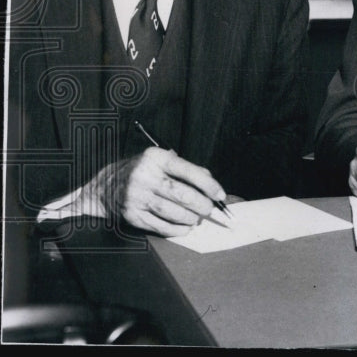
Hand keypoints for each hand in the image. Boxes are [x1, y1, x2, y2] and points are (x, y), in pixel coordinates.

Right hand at [92, 147, 226, 236]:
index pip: (189, 171)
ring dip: (190, 218)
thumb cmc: (143, 172)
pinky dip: (177, 229)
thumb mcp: (161, 161)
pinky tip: (185, 228)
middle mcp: (144, 176)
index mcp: (156, 158)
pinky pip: (160, 226)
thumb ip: (186, 168)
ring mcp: (136, 197)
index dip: (209, 185)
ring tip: (197, 218)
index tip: (220, 195)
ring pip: (172, 212)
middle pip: (182, 194)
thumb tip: (211, 184)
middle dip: (202, 204)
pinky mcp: (132, 215)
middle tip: (209, 209)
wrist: (105, 187)